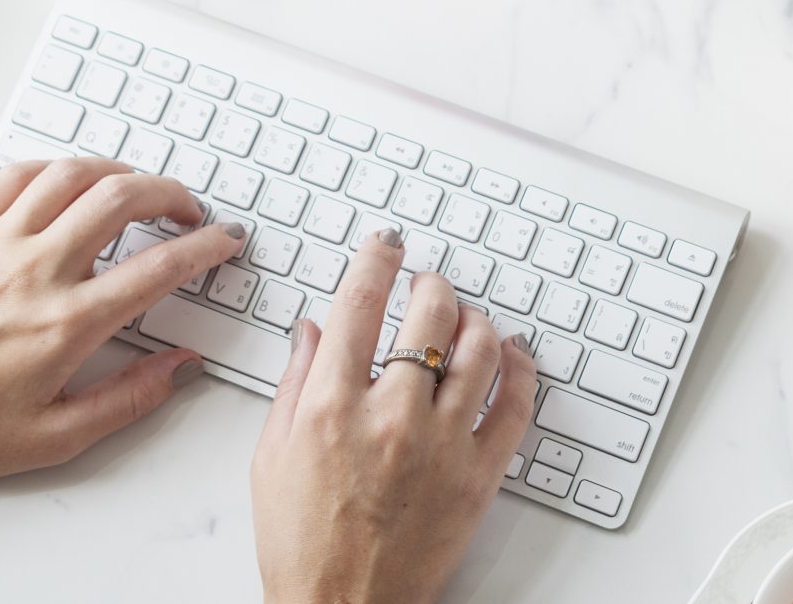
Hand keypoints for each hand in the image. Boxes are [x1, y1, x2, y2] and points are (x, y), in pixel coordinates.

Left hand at [0, 157, 245, 478]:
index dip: (205, 247)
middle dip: (170, 193)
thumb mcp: (57, 436)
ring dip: (118, 171)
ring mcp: (0, 241)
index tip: (223, 240)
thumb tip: (181, 367)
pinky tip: (70, 180)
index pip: (159, 268)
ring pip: (74, 174)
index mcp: (68, 324)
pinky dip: (56, 167)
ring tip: (136, 187)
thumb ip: (130, 399)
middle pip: (123, 200)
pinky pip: (19, 174)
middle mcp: (38, 272)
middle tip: (186, 208)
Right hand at [251, 228, 537, 603]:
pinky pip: (516, 406)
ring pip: (479, 349)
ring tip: (464, 318)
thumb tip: (313, 331)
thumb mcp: (273, 457)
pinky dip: (520, 369)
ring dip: (474, 319)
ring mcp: (442, 445)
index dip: (377, 259)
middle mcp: (391, 417)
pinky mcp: (479, 477)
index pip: (361, 302)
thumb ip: (295, 384)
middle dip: (430, 284)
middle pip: (429, 313)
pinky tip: (512, 355)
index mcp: (332, 406)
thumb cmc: (303, 546)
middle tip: (427, 284)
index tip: (386, 245)